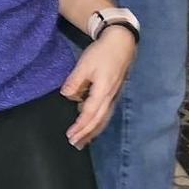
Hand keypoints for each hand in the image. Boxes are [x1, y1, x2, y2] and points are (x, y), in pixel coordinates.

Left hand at [61, 28, 134, 146]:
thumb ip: (75, 81)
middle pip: (98, 120)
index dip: (80, 126)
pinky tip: (93, 127)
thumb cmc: (101, 53)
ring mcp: (114, 96)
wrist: (122, 44)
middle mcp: (110, 97)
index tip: (70, 136)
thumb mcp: (84, 65)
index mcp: (102, 91)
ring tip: (84, 142)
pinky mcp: (114, 93)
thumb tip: (66, 96)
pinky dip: (99, 123)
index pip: (90, 114)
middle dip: (87, 134)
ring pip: (104, 118)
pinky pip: (106, 113)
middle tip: (75, 144)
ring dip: (93, 131)